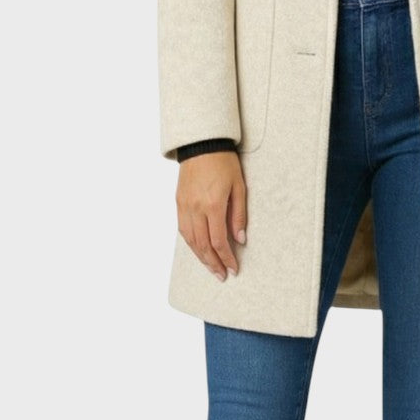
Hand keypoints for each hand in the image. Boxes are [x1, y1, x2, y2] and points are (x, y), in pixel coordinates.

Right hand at [176, 151, 246, 281]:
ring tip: (211, 267)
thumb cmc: (224, 163)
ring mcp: (185, 206)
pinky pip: (183, 229)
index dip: (226, 258)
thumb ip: (239, 214)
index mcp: (213, 205)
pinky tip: (198, 249)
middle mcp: (196, 209)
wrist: (202, 144)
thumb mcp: (239, 186)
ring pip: (191, 240)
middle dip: (213, 263)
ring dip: (201, 257)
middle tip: (222, 275)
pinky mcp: (178, 202)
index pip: (219, 241)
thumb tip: (240, 239)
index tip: (233, 268)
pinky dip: (191, 243)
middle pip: (203, 245)